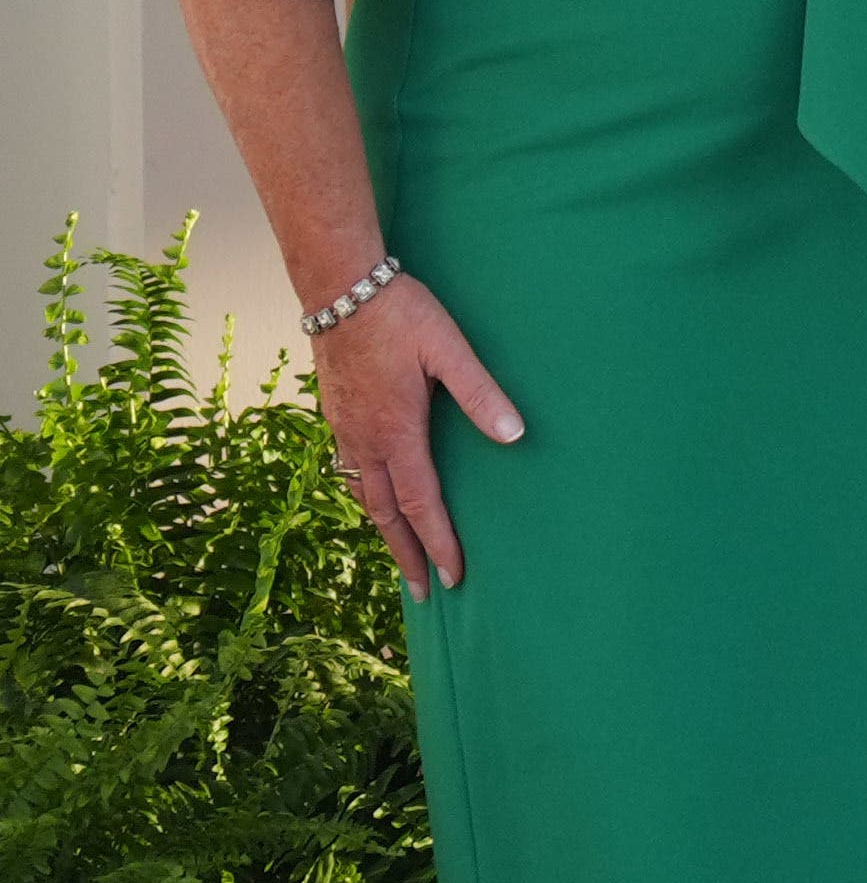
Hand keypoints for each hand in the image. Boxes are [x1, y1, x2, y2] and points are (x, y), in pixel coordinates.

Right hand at [312, 274, 522, 600]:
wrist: (340, 289)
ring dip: (383, 529)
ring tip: (400, 555)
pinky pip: (350, 472)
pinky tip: (373, 498)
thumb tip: (515, 434)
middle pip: (385, 514)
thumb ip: (482, 393)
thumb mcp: (450, 349)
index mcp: (396, 433)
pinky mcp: (335, 415)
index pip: (421, 504)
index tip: (453, 578)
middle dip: (406, 555)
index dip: (439, 543)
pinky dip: (366, 498)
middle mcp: (365, 441)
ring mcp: (345, 430)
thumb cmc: (401, 315)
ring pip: (363, 495)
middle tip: (422, 593)